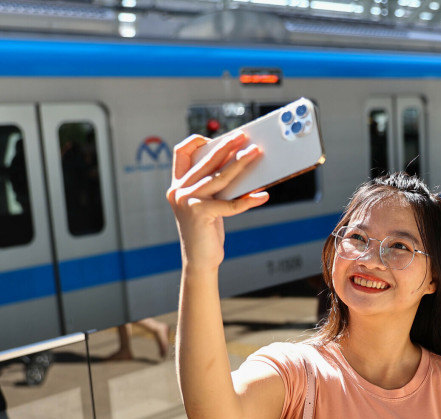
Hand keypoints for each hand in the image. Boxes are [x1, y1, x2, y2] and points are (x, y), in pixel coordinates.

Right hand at [165, 133, 268, 271]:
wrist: (200, 260)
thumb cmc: (206, 230)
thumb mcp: (207, 204)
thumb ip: (214, 186)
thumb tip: (238, 163)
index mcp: (178, 185)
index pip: (180, 153)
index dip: (196, 142)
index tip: (214, 138)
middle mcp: (179, 191)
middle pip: (206, 160)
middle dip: (227, 146)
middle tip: (243, 137)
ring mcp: (187, 201)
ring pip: (220, 176)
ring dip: (240, 163)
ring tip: (255, 154)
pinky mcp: (200, 213)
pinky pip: (231, 203)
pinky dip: (249, 200)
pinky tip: (262, 196)